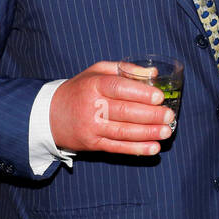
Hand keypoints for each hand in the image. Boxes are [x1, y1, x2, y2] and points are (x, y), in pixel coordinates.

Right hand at [49, 61, 176, 155]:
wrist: (49, 115)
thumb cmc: (80, 89)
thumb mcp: (97, 71)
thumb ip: (125, 70)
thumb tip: (154, 74)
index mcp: (94, 85)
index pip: (118, 88)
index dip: (140, 93)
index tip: (159, 96)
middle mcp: (92, 107)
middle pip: (124, 112)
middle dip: (150, 115)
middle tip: (169, 115)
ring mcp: (91, 128)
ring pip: (123, 132)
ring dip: (147, 133)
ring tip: (167, 131)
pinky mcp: (92, 144)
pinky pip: (117, 147)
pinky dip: (137, 149)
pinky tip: (154, 148)